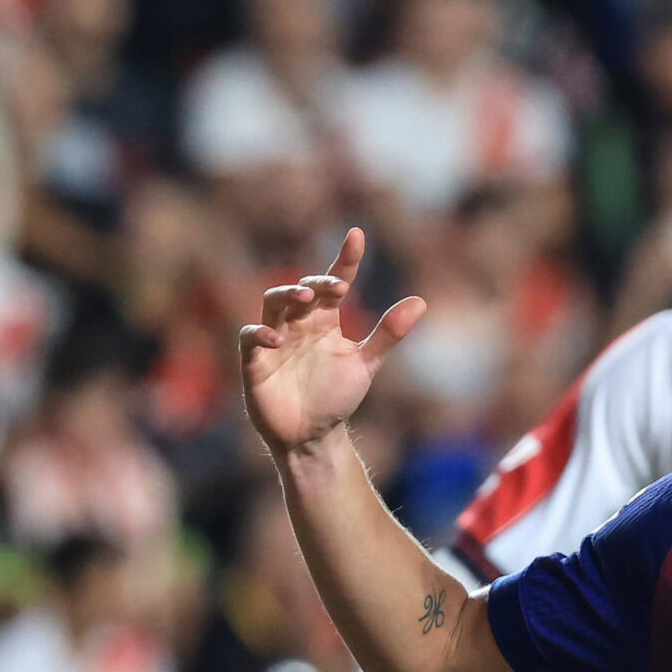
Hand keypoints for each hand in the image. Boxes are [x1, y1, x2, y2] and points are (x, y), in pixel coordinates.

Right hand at [238, 228, 425, 458]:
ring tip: (306, 298)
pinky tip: (276, 338)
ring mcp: (275, 340)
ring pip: (272, 303)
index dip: (345, 260)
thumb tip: (421, 301)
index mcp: (325, 321)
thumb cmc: (335, 396)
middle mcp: (298, 324)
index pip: (334, 283)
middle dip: (316, 283)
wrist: (313, 436)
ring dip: (287, 296)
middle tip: (337, 287)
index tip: (357, 236)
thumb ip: (388, 334)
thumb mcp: (365, 364)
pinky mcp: (255, 361)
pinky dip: (260, 333)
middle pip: (301, 290)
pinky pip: (250, 338)